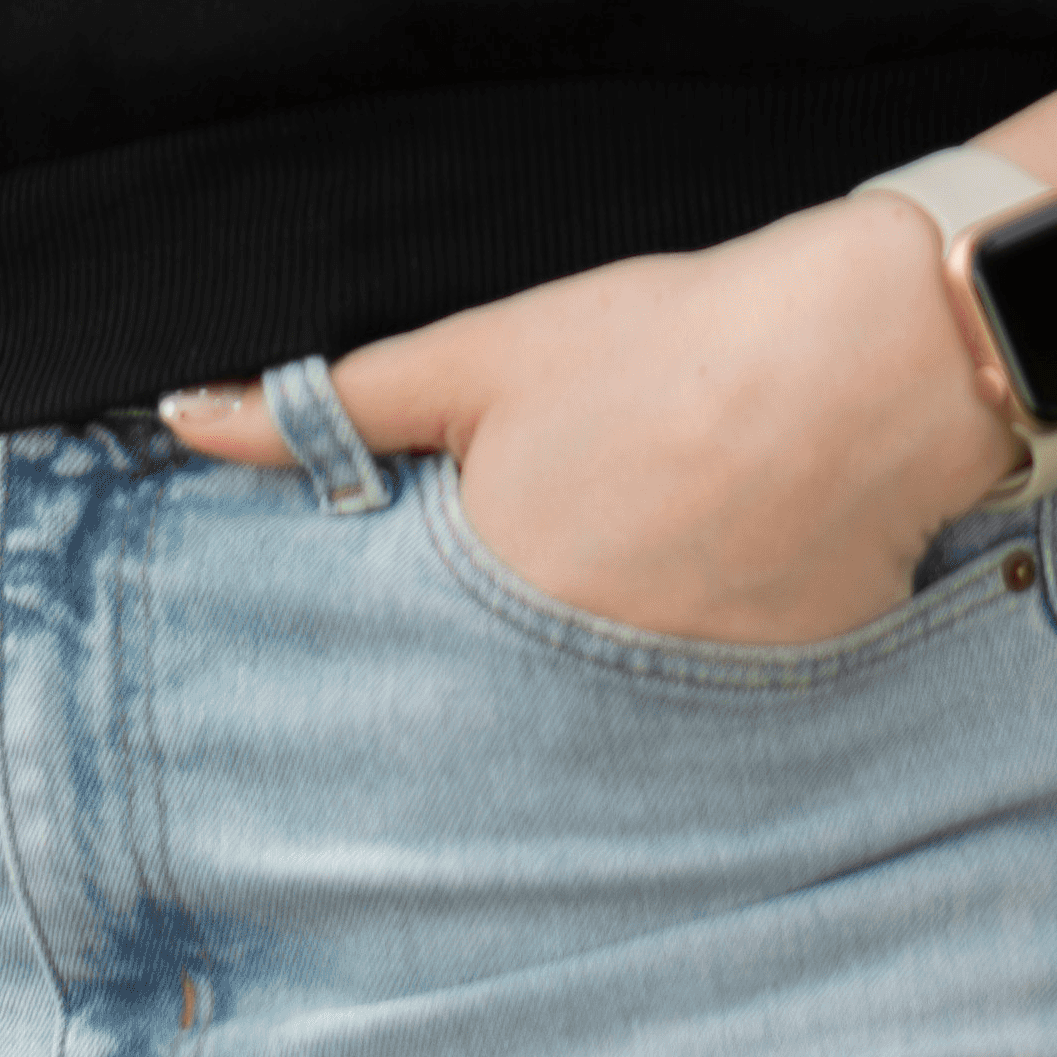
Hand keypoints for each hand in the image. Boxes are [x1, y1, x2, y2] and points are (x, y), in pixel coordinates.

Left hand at [162, 197, 1027, 646]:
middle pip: (487, 697)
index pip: (390, 661)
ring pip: (585, 711)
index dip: (375, 639)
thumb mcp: (484, 353)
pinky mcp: (761, 707)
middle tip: (516, 575)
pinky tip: (697, 588)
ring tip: (614, 573)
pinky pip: (683, 713)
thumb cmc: (669, 343)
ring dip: (571, 675)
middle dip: (469, 667)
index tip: (352, 634)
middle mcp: (570, 685)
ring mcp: (672, 709)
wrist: (869, 362)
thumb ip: (336, 404)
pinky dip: (671, 670)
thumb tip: (187, 421)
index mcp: (487, 599)